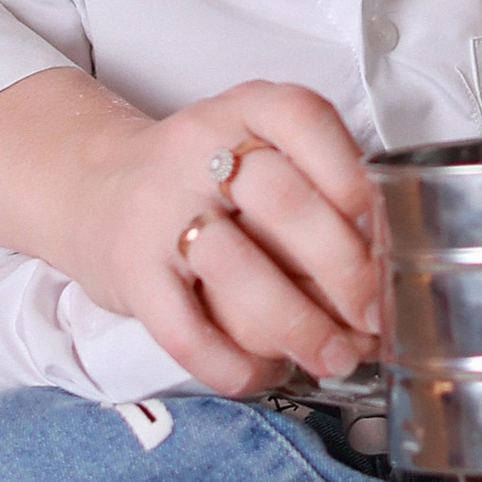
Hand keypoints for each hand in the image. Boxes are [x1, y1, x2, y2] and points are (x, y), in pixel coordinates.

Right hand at [81, 81, 381, 396]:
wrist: (94, 190)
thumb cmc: (204, 182)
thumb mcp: (256, 154)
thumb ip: (316, 193)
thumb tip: (387, 278)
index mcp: (244, 109)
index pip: (303, 119)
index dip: (353, 176)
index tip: (386, 232)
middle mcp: (197, 148)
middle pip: (282, 200)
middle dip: (344, 268)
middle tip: (375, 315)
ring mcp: (158, 208)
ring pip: (236, 266)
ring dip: (297, 324)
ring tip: (334, 358)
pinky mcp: (129, 270)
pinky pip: (181, 326)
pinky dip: (228, 360)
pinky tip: (262, 372)